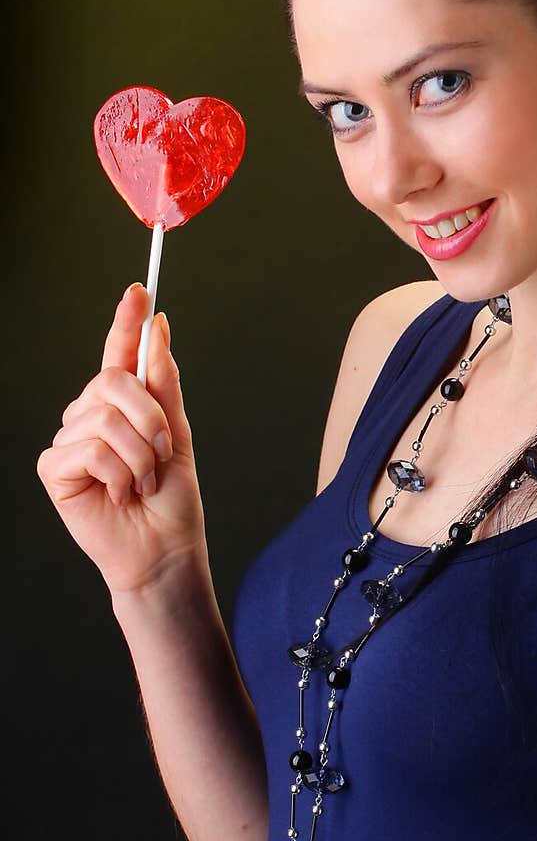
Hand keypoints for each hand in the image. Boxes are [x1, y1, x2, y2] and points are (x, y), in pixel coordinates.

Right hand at [36, 283, 209, 596]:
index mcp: (123, 406)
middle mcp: (90, 417)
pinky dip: (118, 473)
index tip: (140, 290)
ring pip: (104, 417)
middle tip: (162, 453)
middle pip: (111, 381)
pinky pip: (91, 448)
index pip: (119, 354)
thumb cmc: (172, 500)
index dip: (127, 321)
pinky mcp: (56, 469)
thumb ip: (164, 383)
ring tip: (142, 482)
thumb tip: (158, 328)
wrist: (165, 549)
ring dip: (139, 455)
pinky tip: (120, 494)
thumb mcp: (177, 434)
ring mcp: (70, 441)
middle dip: (149, 416)